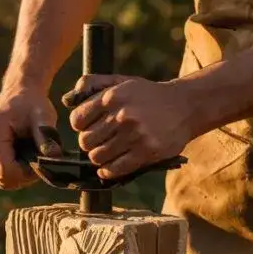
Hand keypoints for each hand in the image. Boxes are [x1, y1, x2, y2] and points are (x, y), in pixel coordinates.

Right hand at [0, 87, 59, 189]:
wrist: (20, 91)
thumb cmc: (33, 103)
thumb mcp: (44, 116)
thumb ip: (47, 136)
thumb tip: (54, 156)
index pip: (6, 171)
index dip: (27, 175)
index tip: (42, 163)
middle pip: (1, 178)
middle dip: (23, 176)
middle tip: (38, 161)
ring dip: (17, 174)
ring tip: (30, 155)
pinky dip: (10, 169)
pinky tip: (20, 154)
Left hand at [63, 74, 191, 179]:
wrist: (185, 106)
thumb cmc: (148, 95)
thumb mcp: (122, 81)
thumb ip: (94, 83)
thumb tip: (67, 99)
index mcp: (112, 97)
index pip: (77, 120)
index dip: (80, 127)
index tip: (89, 128)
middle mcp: (122, 115)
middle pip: (85, 141)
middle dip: (89, 144)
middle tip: (98, 143)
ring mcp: (135, 135)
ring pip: (98, 157)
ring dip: (99, 159)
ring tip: (106, 153)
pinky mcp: (146, 152)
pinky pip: (116, 168)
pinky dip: (108, 172)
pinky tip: (109, 168)